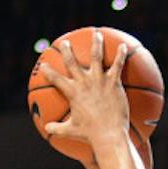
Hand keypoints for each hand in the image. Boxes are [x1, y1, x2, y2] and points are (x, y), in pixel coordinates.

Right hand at [37, 28, 132, 150]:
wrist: (108, 135)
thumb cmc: (90, 134)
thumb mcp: (70, 131)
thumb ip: (57, 128)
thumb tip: (47, 129)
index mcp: (72, 93)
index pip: (55, 79)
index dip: (48, 71)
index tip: (43, 65)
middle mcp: (84, 83)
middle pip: (72, 62)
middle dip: (67, 50)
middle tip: (65, 42)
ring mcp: (99, 81)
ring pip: (96, 56)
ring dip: (96, 43)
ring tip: (96, 33)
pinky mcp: (113, 83)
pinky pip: (118, 65)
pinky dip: (121, 55)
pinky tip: (124, 46)